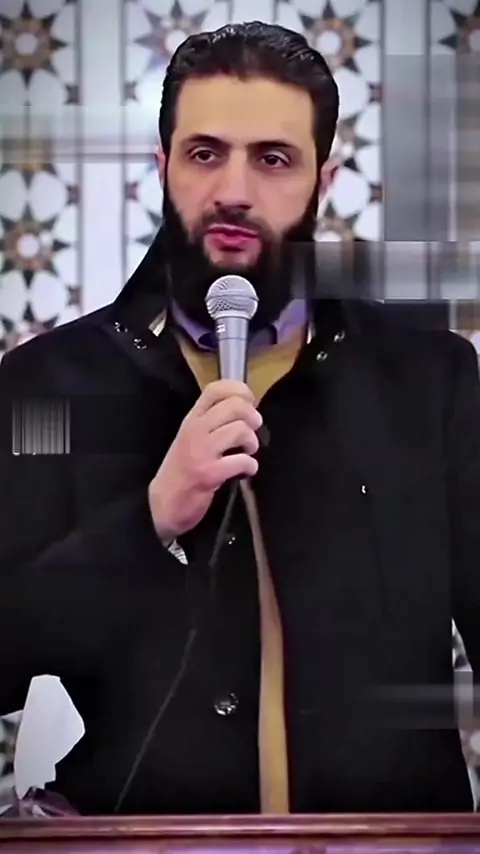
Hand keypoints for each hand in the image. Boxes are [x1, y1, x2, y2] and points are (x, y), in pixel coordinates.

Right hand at [148, 380, 261, 539]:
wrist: (163, 504)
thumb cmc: (181, 470)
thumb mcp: (190, 438)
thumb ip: (211, 422)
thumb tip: (245, 411)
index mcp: (192, 419)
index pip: (215, 389)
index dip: (239, 390)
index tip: (250, 401)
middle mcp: (195, 430)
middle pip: (234, 406)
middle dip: (252, 417)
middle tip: (253, 430)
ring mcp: (201, 452)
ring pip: (240, 430)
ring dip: (252, 442)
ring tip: (248, 451)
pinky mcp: (209, 474)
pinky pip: (242, 461)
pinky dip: (250, 466)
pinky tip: (245, 470)